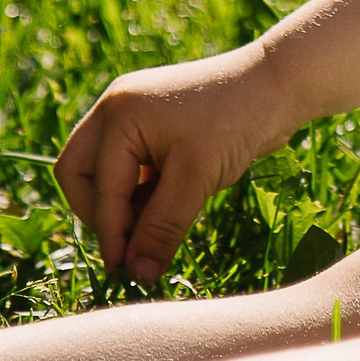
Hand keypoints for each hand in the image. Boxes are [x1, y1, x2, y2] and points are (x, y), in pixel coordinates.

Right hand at [54, 46, 299, 282]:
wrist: (280, 84)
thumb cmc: (237, 122)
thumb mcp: (196, 179)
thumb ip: (161, 228)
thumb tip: (136, 276)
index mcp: (118, 114)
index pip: (99, 186)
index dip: (111, 232)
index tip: (126, 272)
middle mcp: (116, 109)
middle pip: (79, 173)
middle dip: (99, 212)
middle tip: (130, 243)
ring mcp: (133, 116)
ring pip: (105, 173)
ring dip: (124, 205)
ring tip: (159, 228)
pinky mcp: (153, 127)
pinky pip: (130, 167)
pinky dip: (142, 193)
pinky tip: (170, 209)